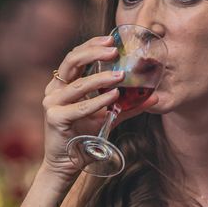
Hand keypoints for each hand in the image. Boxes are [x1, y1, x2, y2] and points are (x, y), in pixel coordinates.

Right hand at [41, 36, 158, 182]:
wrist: (67, 166)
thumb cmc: (85, 138)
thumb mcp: (108, 117)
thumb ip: (128, 106)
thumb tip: (155, 97)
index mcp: (63, 84)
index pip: (75, 56)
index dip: (92, 45)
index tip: (112, 40)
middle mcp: (54, 90)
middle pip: (71, 61)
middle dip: (93, 52)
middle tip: (114, 50)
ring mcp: (52, 103)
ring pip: (78, 84)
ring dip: (101, 78)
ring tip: (121, 75)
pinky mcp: (55, 118)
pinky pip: (80, 106)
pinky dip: (98, 101)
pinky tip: (113, 96)